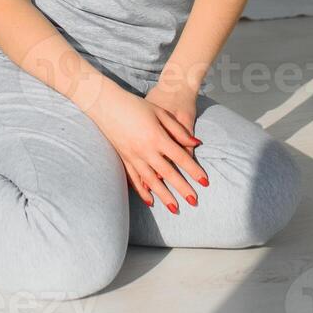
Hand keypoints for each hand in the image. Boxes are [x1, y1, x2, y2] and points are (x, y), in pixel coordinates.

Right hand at [87, 86, 208, 211]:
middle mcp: (145, 150)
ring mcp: (133, 156)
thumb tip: (196, 144)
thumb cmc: (136, 105)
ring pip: (151, 181)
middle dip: (182, 189)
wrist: (107, 104)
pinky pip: (134, 179)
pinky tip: (150, 201)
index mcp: (157, 137)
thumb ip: (178, 130)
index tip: (205, 182)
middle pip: (168, 173)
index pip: (180, 158)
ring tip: (175, 208)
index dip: (194, 170)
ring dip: (164, 196)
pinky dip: (142, 191)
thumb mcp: (160, 113)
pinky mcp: (123, 159)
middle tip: (194, 201)